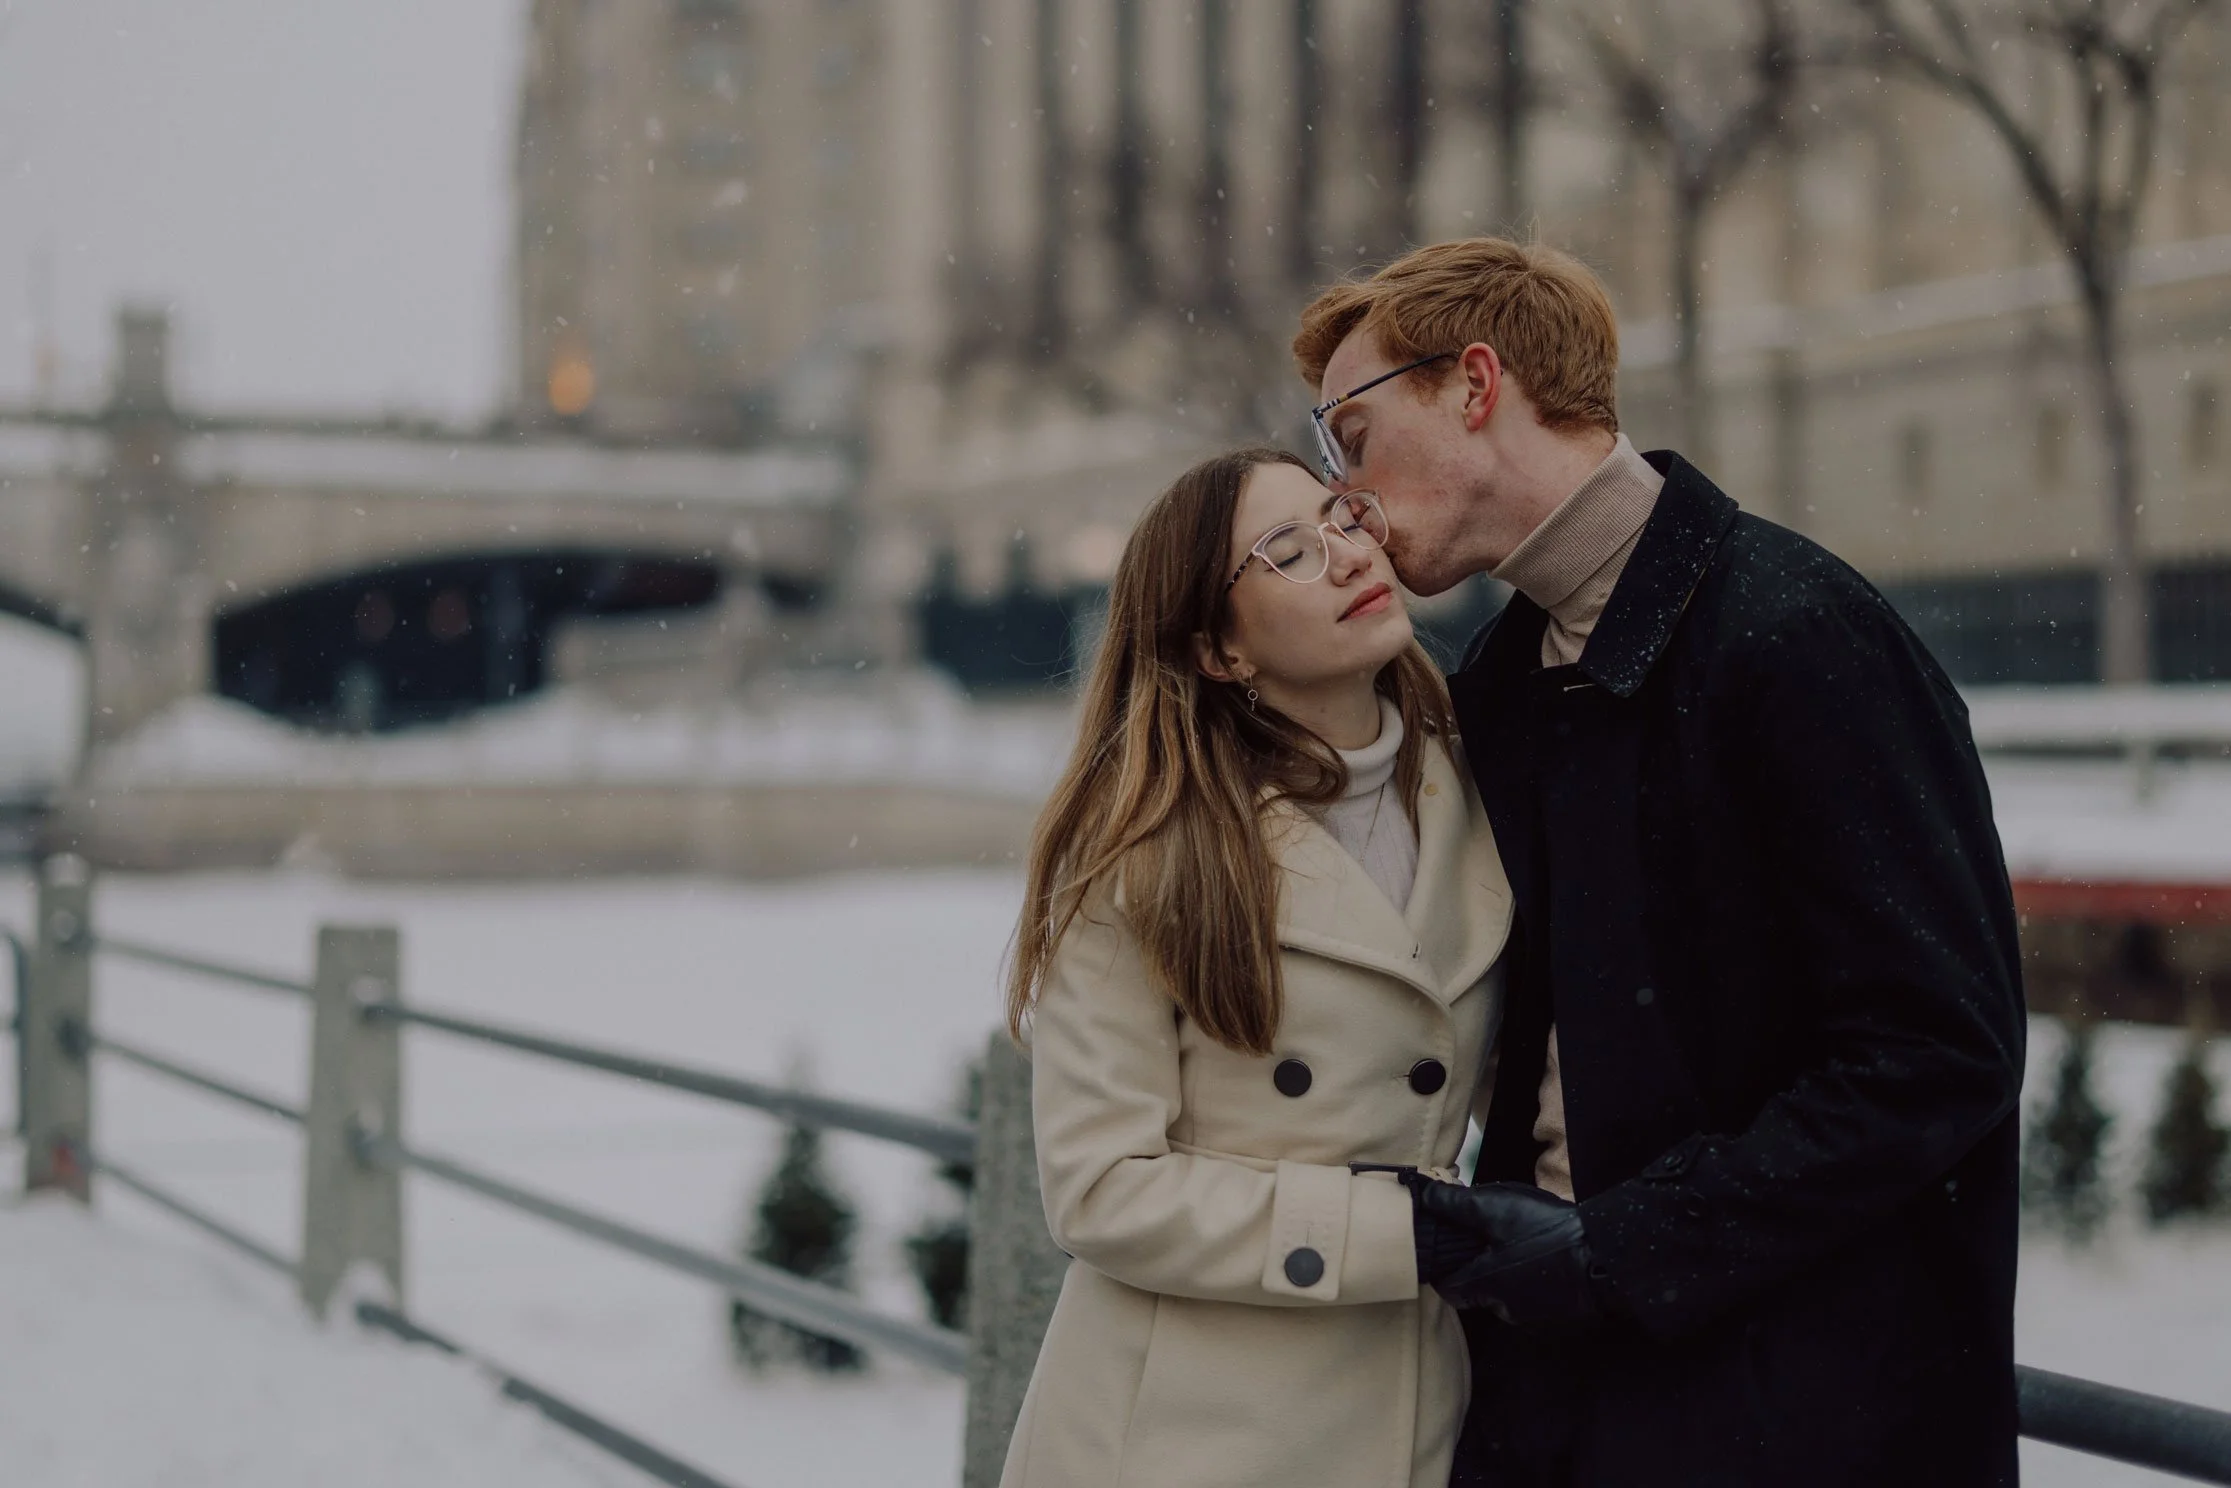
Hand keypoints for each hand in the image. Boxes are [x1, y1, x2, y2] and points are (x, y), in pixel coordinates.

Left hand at [1406, 1177, 1611, 1330]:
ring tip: (1517, 1240)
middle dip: (1476, 1266)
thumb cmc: (1546, 1233)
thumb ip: (1454, 1204)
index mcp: (1483, 1287)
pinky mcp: (1558, 1314)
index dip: (1442, 1266)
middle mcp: (1504, 1309)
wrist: (1608, 1257)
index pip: (1446, 1287)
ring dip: (1506, 1271)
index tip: (1446, 1245)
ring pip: (1505, 1294)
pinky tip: (1543, 1253)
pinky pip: (1533, 1296)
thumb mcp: (1495, 1209)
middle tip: (1484, 1236)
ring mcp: (1534, 1316)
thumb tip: (1418, 1194)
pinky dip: (1531, 1278)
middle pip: (1476, 1290)